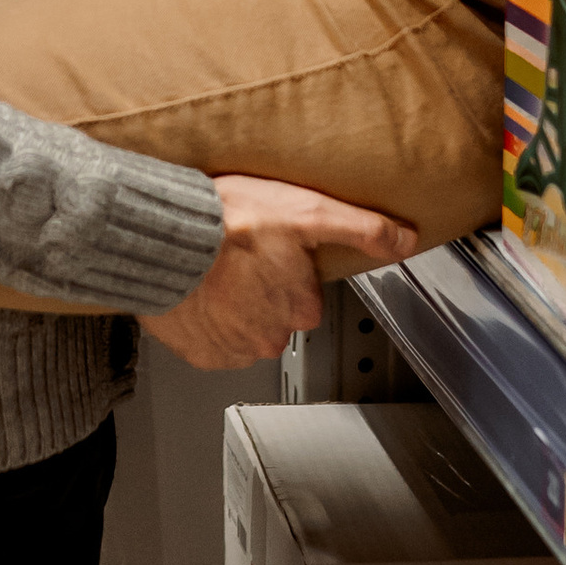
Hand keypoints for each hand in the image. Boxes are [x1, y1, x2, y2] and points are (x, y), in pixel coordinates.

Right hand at [142, 175, 419, 370]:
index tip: (268, 250)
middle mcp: (272, 336)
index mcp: (302, 307)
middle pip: (274, 314)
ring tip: (213, 272)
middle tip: (239, 259)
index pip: (305, 295)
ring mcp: (234, 348)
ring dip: (231, 305)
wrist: (160, 238)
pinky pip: (210, 341)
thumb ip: (362, 229)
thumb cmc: (227, 222)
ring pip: (243, 328)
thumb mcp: (307, 211)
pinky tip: (198, 292)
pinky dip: (205, 320)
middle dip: (260, 290)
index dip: (286, 269)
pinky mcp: (200, 352)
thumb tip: (405, 240)